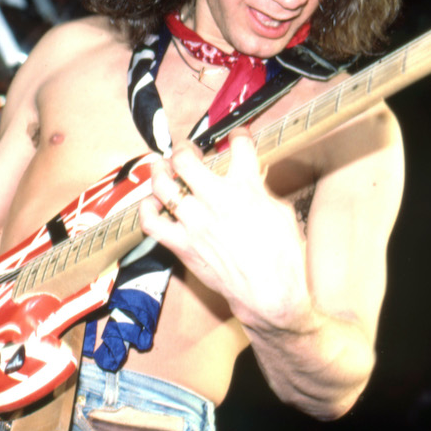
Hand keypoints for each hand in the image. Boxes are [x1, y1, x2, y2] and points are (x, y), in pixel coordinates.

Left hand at [137, 128, 310, 331]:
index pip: (238, 145)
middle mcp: (217, 200)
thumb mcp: (282, 213)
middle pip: (185, 159)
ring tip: (161, 166)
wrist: (271, 295)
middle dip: (184, 148)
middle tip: (187, 150)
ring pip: (162, 186)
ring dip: (159, 171)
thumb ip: (261, 191)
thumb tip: (251, 180)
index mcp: (247, 188)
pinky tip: (151, 203)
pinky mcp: (183, 245)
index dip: (237, 135)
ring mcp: (196, 223)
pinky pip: (151, 222)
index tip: (234, 136)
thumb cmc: (284, 258)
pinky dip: (146, 209)